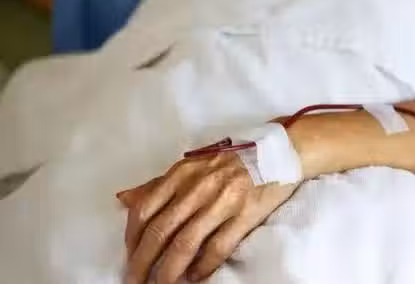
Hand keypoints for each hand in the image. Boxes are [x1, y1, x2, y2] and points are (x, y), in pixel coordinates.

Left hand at [117, 152, 297, 283]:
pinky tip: (195, 277)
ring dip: (168, 271)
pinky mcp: (245, 215)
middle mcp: (198, 186)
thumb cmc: (234, 161)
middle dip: (142, 262)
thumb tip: (124, 198)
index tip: (129, 257)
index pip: (145, 208)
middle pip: (160, 230)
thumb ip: (160, 184)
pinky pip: (217, 247)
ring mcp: (222, 201)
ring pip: (185, 243)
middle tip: (135, 281)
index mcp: (183, 172)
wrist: (280, 152)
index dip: (131, 238)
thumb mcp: (193, 166)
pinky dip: (202, 266)